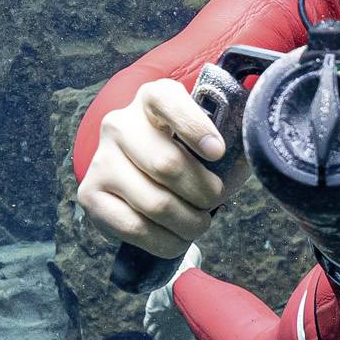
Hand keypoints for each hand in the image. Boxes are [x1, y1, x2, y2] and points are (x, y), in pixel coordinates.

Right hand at [80, 78, 248, 258]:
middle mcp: (119, 124)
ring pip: (155, 203)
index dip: (195, 128)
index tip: (218, 153)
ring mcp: (100, 159)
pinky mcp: (90, 195)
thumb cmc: (186, 154)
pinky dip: (165, 242)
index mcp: (152, 98)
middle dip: (203, 192)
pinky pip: (134, 228)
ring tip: (198, 223)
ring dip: (188, 223)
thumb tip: (248, 159)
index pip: (169, 102)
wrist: (139, 174)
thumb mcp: (207, 138)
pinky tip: (176, 238)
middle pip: (167, 165)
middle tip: (215, 200)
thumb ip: (229, 142)